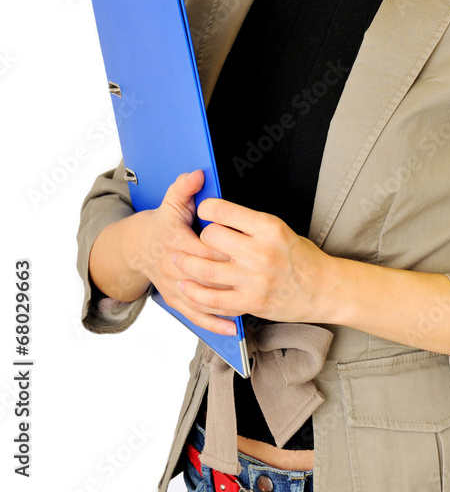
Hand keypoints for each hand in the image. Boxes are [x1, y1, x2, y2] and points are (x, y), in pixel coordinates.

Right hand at [134, 170, 237, 334]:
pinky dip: (213, 323)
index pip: (205, 249)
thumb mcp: (171, 202)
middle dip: (232, 280)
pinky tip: (232, 329)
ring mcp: (174, 287)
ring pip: (201, 300)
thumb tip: (198, 174)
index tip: (249, 251)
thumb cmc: (160, 224)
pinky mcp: (175, 300)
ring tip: (252, 309)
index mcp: (176, 242)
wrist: (136, 248)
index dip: (227, 251)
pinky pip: (194, 315)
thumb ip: (184, 188)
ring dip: (225, 306)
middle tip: (260, 281)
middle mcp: (174, 268)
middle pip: (207, 277)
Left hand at [171, 196, 332, 324]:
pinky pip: (214, 301)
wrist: (323, 288)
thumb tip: (220, 215)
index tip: (203, 210)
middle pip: (211, 238)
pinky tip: (186, 287)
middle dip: (199, 236)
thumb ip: (250, 224)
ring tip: (178, 259)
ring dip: (187, 264)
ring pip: (206, 270)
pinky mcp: (250, 302)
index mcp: (268, 228)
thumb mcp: (280, 229)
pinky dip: (196, 294)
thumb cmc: (302, 257)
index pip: (225, 212)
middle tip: (196, 238)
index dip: (208, 209)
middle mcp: (259, 252)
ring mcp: (254, 280)